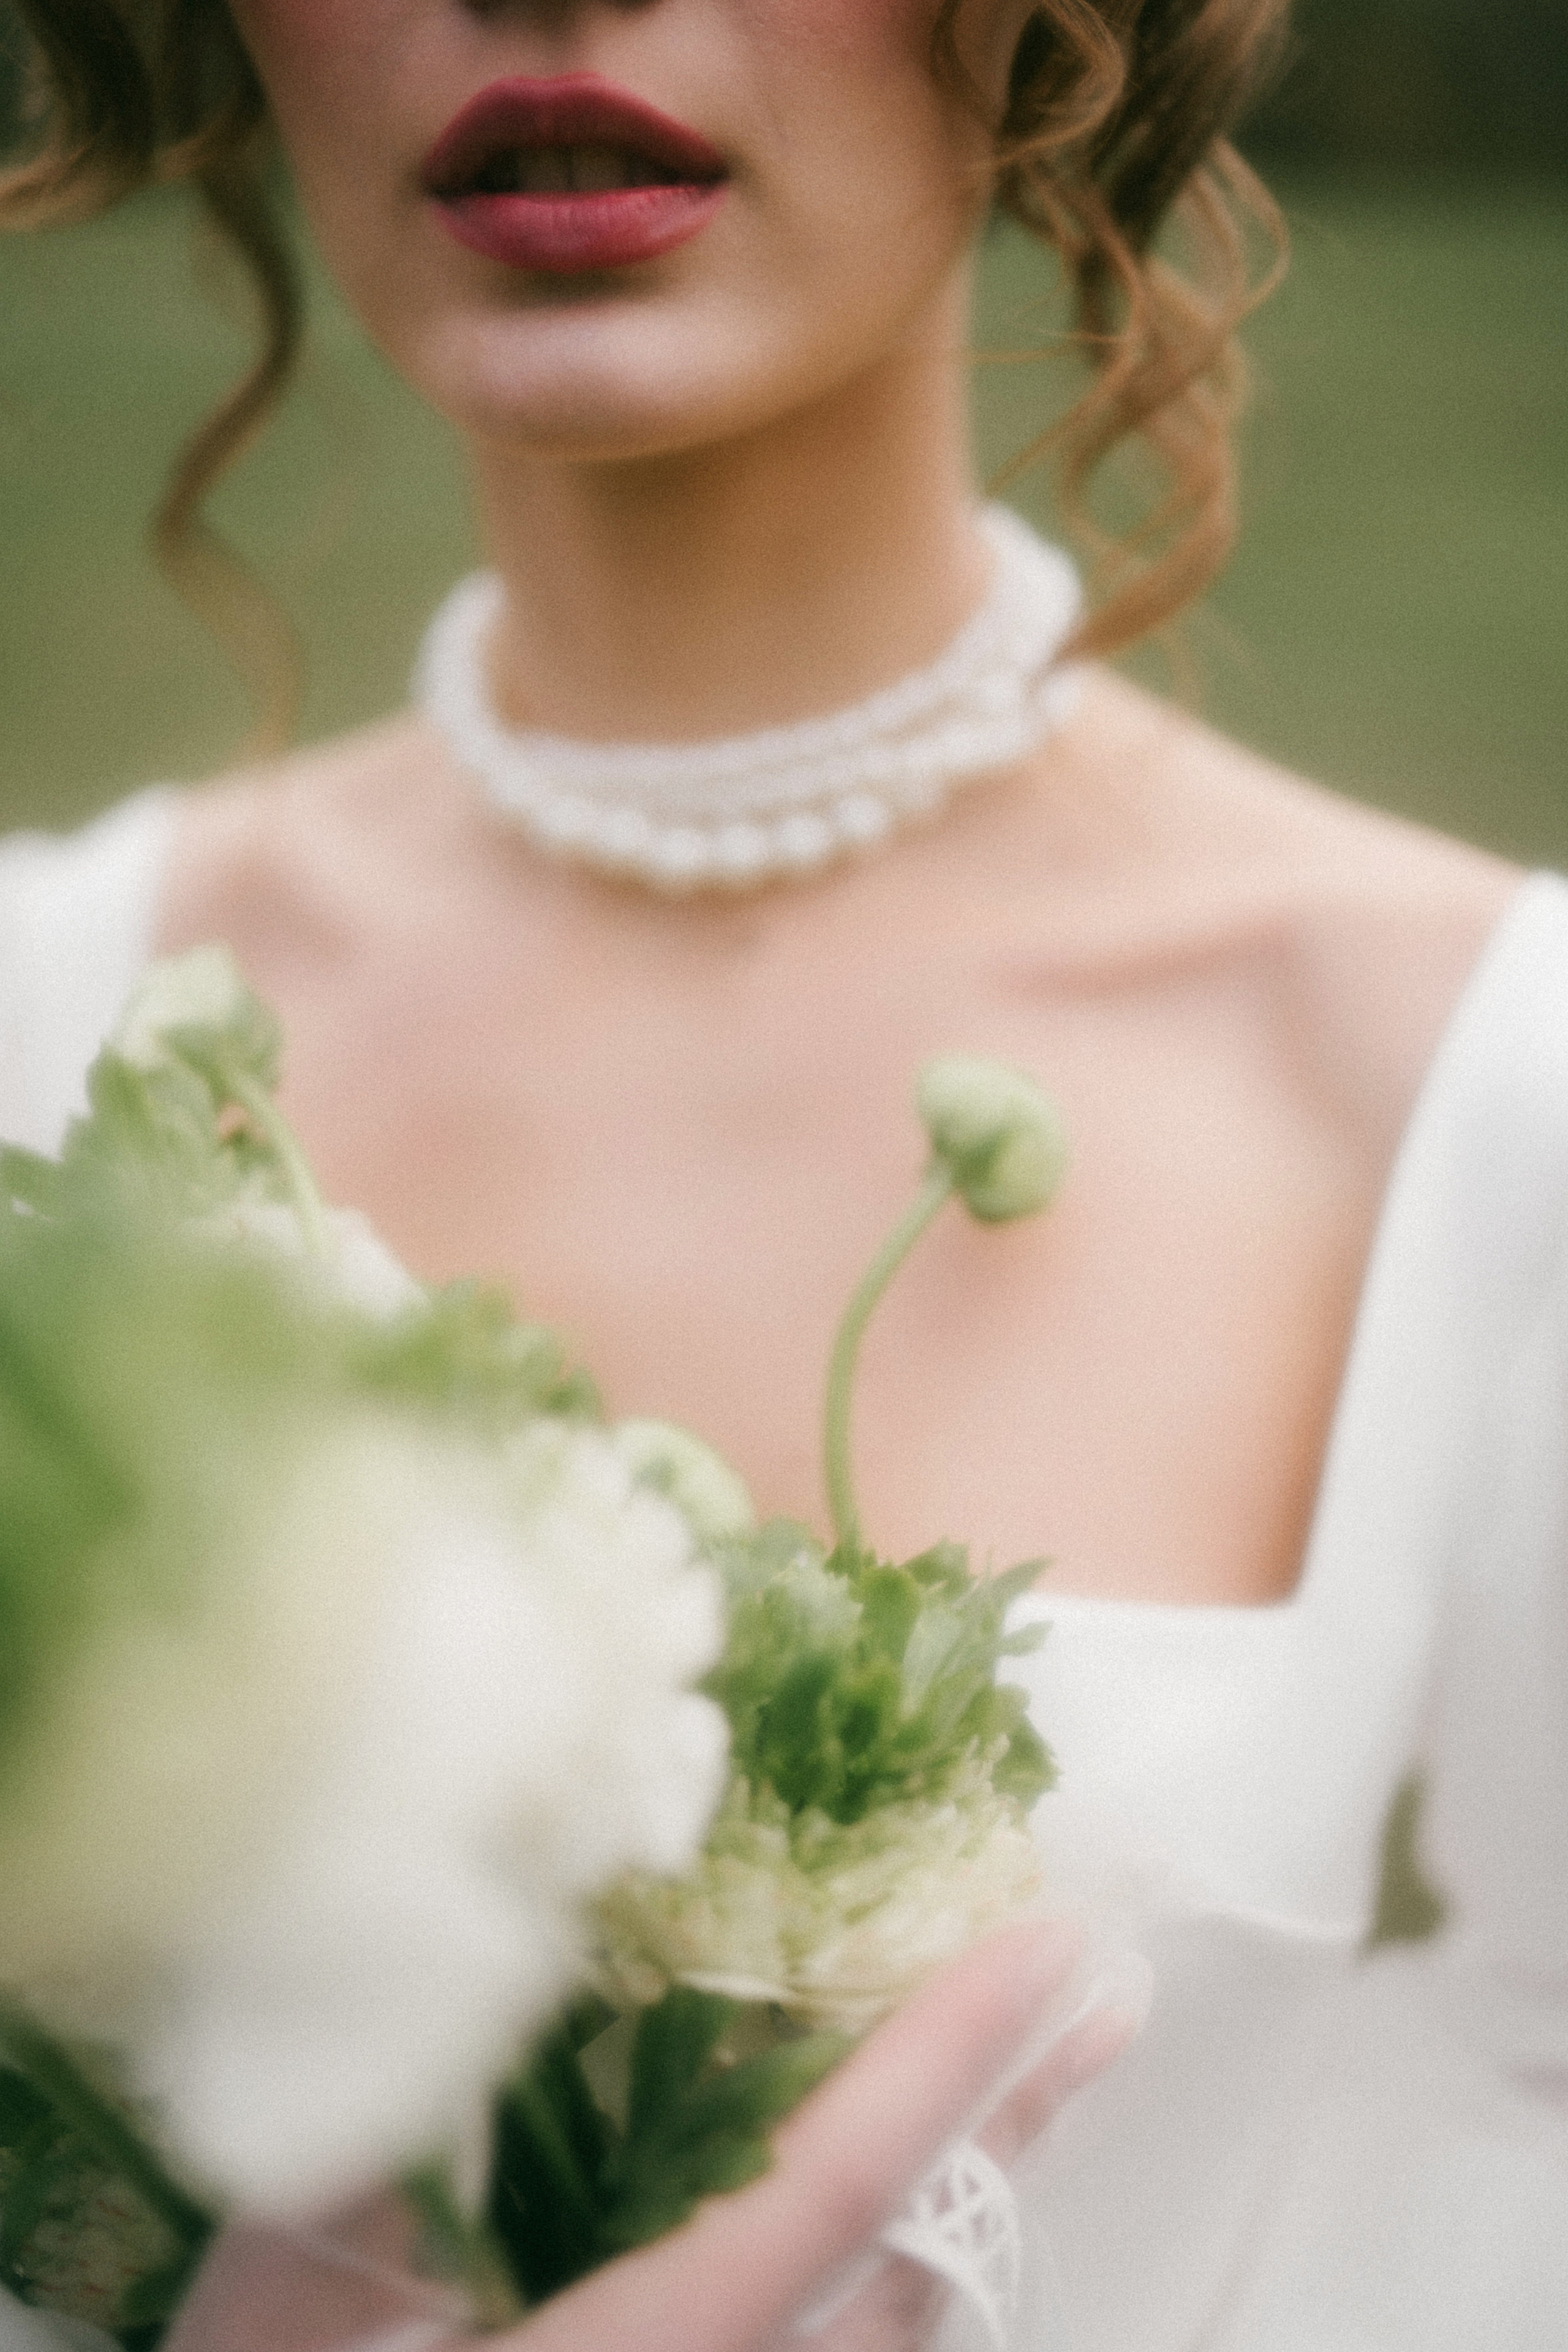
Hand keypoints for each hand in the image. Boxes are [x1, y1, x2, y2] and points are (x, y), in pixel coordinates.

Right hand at [165, 1920, 1144, 2351]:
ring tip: (1034, 2074)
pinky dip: (886, 2256)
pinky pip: (831, 2342)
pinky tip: (896, 2193)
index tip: (1047, 1946)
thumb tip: (451, 2003)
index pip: (832, 2185)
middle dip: (1009, 2126)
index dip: (944, 2057)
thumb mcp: (282, 2320)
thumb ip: (369, 2186)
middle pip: (909, 2264)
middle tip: (1096, 2002)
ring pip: (890, 2319)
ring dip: (962, 2188)